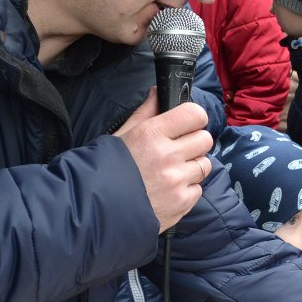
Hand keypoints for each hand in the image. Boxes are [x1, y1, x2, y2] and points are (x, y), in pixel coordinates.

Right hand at [114, 89, 212, 232]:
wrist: (95, 209)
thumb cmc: (107, 168)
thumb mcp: (122, 135)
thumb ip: (145, 112)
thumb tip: (158, 92)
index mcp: (152, 134)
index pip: (195, 114)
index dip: (194, 119)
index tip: (187, 124)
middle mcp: (167, 156)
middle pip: (205, 139)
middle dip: (194, 143)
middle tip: (178, 150)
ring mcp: (176, 181)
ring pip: (205, 164)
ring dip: (192, 167)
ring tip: (171, 172)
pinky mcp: (181, 202)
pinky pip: (198, 189)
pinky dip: (187, 190)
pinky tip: (168, 190)